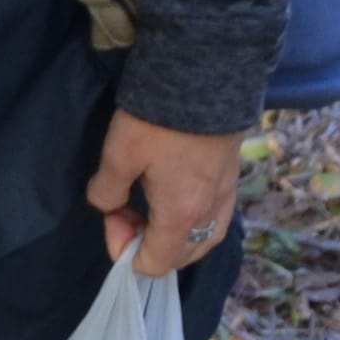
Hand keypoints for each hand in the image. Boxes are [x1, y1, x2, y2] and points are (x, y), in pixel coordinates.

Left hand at [88, 111, 243, 276]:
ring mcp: (226, 195)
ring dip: (172, 237)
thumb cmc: (159, 120)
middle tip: (125, 210)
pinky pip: (215, 219)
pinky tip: (175, 199)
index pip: (155, 263)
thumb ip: (107, 190)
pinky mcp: (232, 177)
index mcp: (181, 215)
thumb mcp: (119, 153)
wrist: (207, 76)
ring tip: (148, 209)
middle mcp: (209, 213)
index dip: (124, 251)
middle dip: (148, 245)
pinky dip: (192, 223)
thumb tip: (108, 206)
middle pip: (180, 257)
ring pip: (202, 239)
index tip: (111, 215)